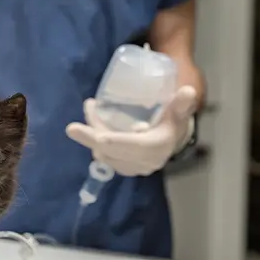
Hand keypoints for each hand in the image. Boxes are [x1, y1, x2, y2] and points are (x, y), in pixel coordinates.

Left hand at [65, 85, 196, 176]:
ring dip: (91, 135)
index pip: (136, 147)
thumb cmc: (173, 122)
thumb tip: (187, 91)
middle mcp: (144, 161)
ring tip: (90, 109)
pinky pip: (104, 156)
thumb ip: (182, 103)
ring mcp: (133, 167)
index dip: (117, 142)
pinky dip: (95, 141)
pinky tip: (93, 123)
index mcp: (158, 147)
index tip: (99, 137)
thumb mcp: (179, 111)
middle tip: (72, 128)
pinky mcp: (124, 168)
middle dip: (91, 138)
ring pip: (104, 153)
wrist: (172, 141)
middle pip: (113, 152)